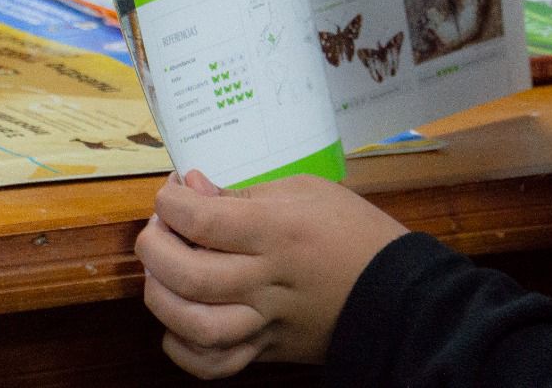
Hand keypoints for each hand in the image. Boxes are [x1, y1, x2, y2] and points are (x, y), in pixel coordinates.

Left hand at [134, 169, 407, 377]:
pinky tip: (179, 319)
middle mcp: (268, 280)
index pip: (203, 220)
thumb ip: (245, 193)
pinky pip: (214, 364)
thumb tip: (191, 187)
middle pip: (188, 274)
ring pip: (194, 325)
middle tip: (160, 227)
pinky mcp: (267, 348)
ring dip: (162, 297)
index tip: (172, 190)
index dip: (171, 202)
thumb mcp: (306, 191)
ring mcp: (266, 321)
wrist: (397, 290)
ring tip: (162, 272)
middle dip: (154, 247)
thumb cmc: (353, 231)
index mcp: (279, 231)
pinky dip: (183, 347)